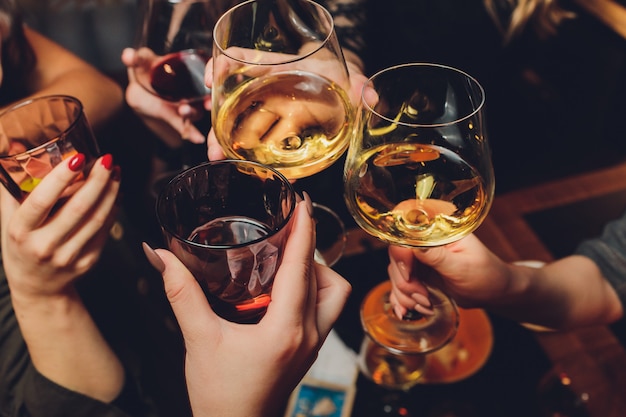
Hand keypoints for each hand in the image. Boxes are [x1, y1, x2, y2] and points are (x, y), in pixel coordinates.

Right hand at [1, 154, 120, 299]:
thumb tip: (14, 145)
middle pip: (78, 208)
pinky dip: (113, 208)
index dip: (61, 178)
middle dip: (97, 180)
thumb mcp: (8, 218)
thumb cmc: (21, 244)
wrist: (36, 286)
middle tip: (106, 160)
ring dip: (110, 192)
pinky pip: (105, 230)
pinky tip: (116, 192)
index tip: (77, 158)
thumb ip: (11, 185)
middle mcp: (44, 245)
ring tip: (115, 172)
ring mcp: (68, 256)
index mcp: (20, 231)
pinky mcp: (87, 261)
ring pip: (97, 219)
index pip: (41, 201)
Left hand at [122, 47, 206, 145]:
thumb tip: (128, 55)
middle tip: (198, 99)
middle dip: (203, 99)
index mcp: (188, 70)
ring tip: (184, 111)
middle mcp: (193, 88)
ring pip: (196, 111)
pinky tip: (198, 139)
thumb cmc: (147, 71)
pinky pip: (189, 126)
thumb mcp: (142, 62)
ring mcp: (188, 104)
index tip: (209, 81)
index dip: (211, 77)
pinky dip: (193, 133)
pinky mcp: (180, 118)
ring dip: (192, 113)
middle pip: (204, 95)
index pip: (207, 73)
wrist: (140, 90)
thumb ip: (136, 58)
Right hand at [144, 196, 350, 416]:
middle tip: (288, 226)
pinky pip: (324, 309)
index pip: (301, 267)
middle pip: (327, 277)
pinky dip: (313, 289)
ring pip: (333, 294)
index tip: (302, 201)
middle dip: (310, 247)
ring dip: (317, 270)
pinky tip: (285, 287)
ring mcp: (313, 344)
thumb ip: (181, 293)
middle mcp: (308, 335)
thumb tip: (160, 255)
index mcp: (285, 329)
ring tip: (288, 257)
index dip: (304, 229)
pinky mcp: (309, 350)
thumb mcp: (198, 339)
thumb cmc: (220, 396)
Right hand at [204, 47, 367, 161]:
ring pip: (240, 127)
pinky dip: (260, 158)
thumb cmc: (338, 72)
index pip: (240, 59)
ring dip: (230, 146)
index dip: (221, 67)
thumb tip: (369, 97)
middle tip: (214, 150)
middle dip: (218, 127)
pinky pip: (263, 143)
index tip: (211, 82)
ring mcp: (270, 112)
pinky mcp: (280, 130)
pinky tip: (260, 173)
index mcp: (277, 69)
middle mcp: (266, 90)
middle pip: (232, 104)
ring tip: (225, 165)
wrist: (342, 85)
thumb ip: (359, 83)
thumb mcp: (347, 74)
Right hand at [387, 234, 511, 317]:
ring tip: (426, 305)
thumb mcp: (463, 267)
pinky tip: (409, 311)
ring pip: (395, 273)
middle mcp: (424, 241)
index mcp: (437, 230)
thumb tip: (413, 245)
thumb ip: (438, 256)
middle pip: (396, 256)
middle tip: (423, 296)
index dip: (400, 254)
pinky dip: (402, 300)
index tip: (409, 275)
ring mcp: (418, 258)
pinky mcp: (417, 274)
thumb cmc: (486, 274)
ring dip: (405, 294)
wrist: (492, 292)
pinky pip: (398, 285)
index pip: (405, 232)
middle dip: (405, 282)